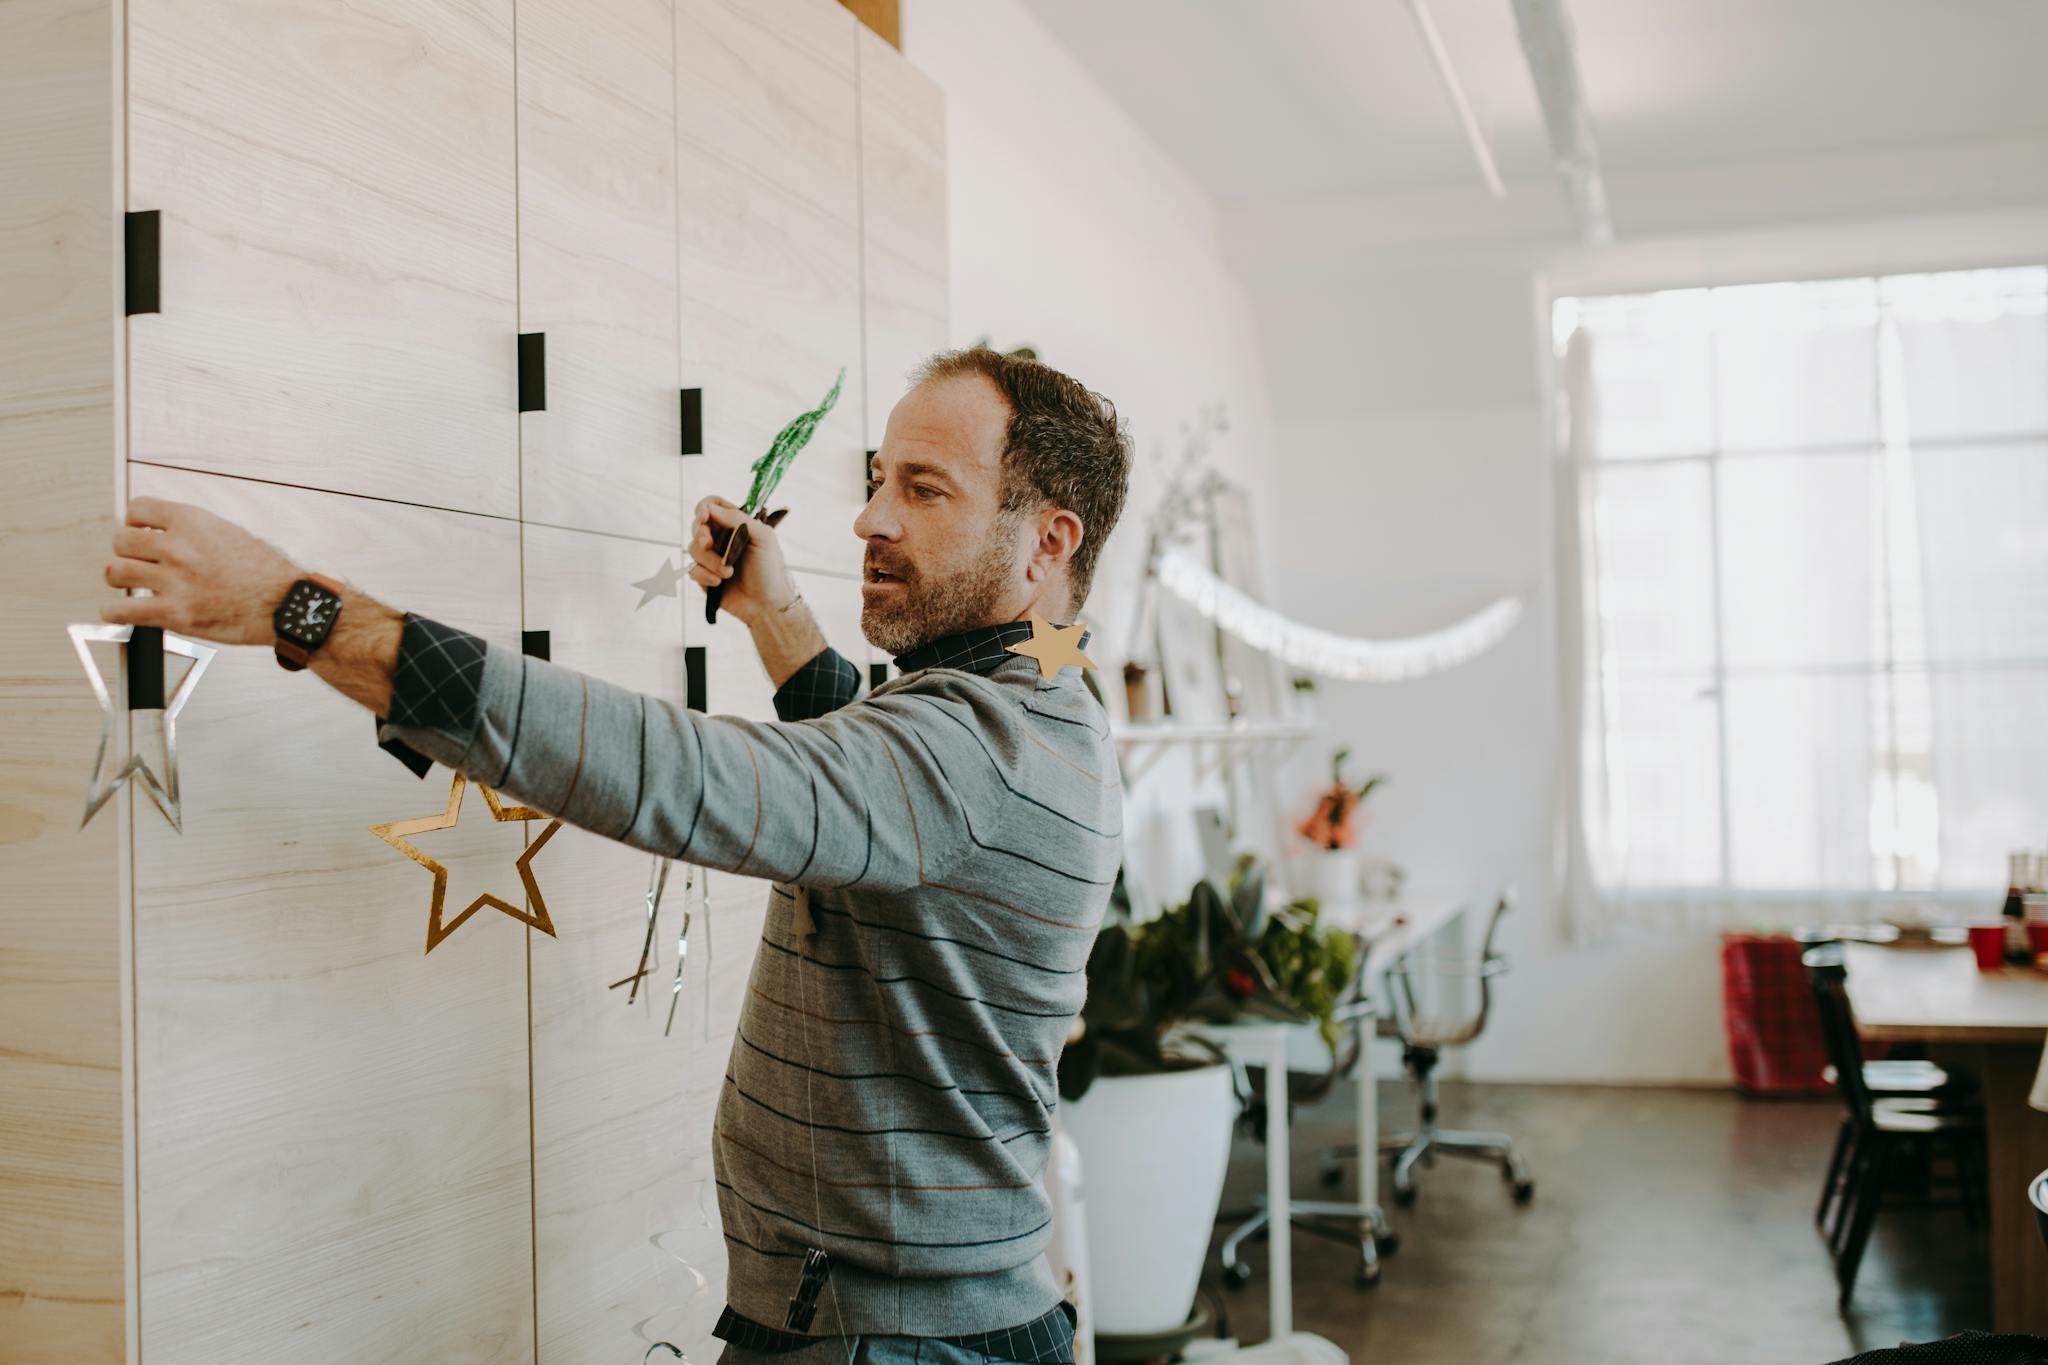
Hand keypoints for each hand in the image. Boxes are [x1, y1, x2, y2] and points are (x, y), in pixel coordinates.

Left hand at [101, 497, 302, 646]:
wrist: (285, 604)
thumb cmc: (266, 573)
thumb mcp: (229, 533)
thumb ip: (193, 531)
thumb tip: (164, 535)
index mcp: (192, 522)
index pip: (137, 509)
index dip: (134, 522)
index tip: (139, 532)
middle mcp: (178, 547)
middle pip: (121, 541)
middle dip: (128, 552)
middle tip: (139, 562)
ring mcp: (173, 581)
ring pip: (115, 572)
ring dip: (121, 579)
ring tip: (132, 585)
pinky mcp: (172, 613)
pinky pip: (120, 611)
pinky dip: (114, 613)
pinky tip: (121, 612)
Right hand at [687, 495, 794, 627]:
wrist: (766, 604)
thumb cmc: (769, 569)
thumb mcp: (763, 537)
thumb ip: (738, 519)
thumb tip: (711, 508)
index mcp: (736, 525)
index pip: (713, 505)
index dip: (704, 507)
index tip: (704, 516)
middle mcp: (722, 538)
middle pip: (698, 526)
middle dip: (701, 534)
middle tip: (709, 543)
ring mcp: (711, 557)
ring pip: (693, 549)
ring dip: (710, 561)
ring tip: (728, 573)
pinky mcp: (704, 576)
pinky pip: (692, 570)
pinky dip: (704, 576)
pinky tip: (719, 583)